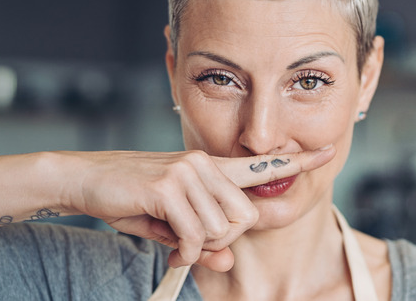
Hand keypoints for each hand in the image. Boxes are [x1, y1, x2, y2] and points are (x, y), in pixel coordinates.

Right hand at [60, 146, 335, 270]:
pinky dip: (184, 250)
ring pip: (222, 229)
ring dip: (199, 247)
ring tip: (176, 243)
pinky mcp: (170, 185)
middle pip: (245, 218)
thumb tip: (226, 264)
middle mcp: (205, 163)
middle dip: (223, 241)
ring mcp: (188, 171)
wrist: (87, 179)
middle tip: (195, 245)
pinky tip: (170, 248)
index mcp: (211, 167)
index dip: (299, 161)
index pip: (262, 165)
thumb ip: (202, 242)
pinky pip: (196, 235)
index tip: (329, 151)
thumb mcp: (172, 225)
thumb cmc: (132, 199)